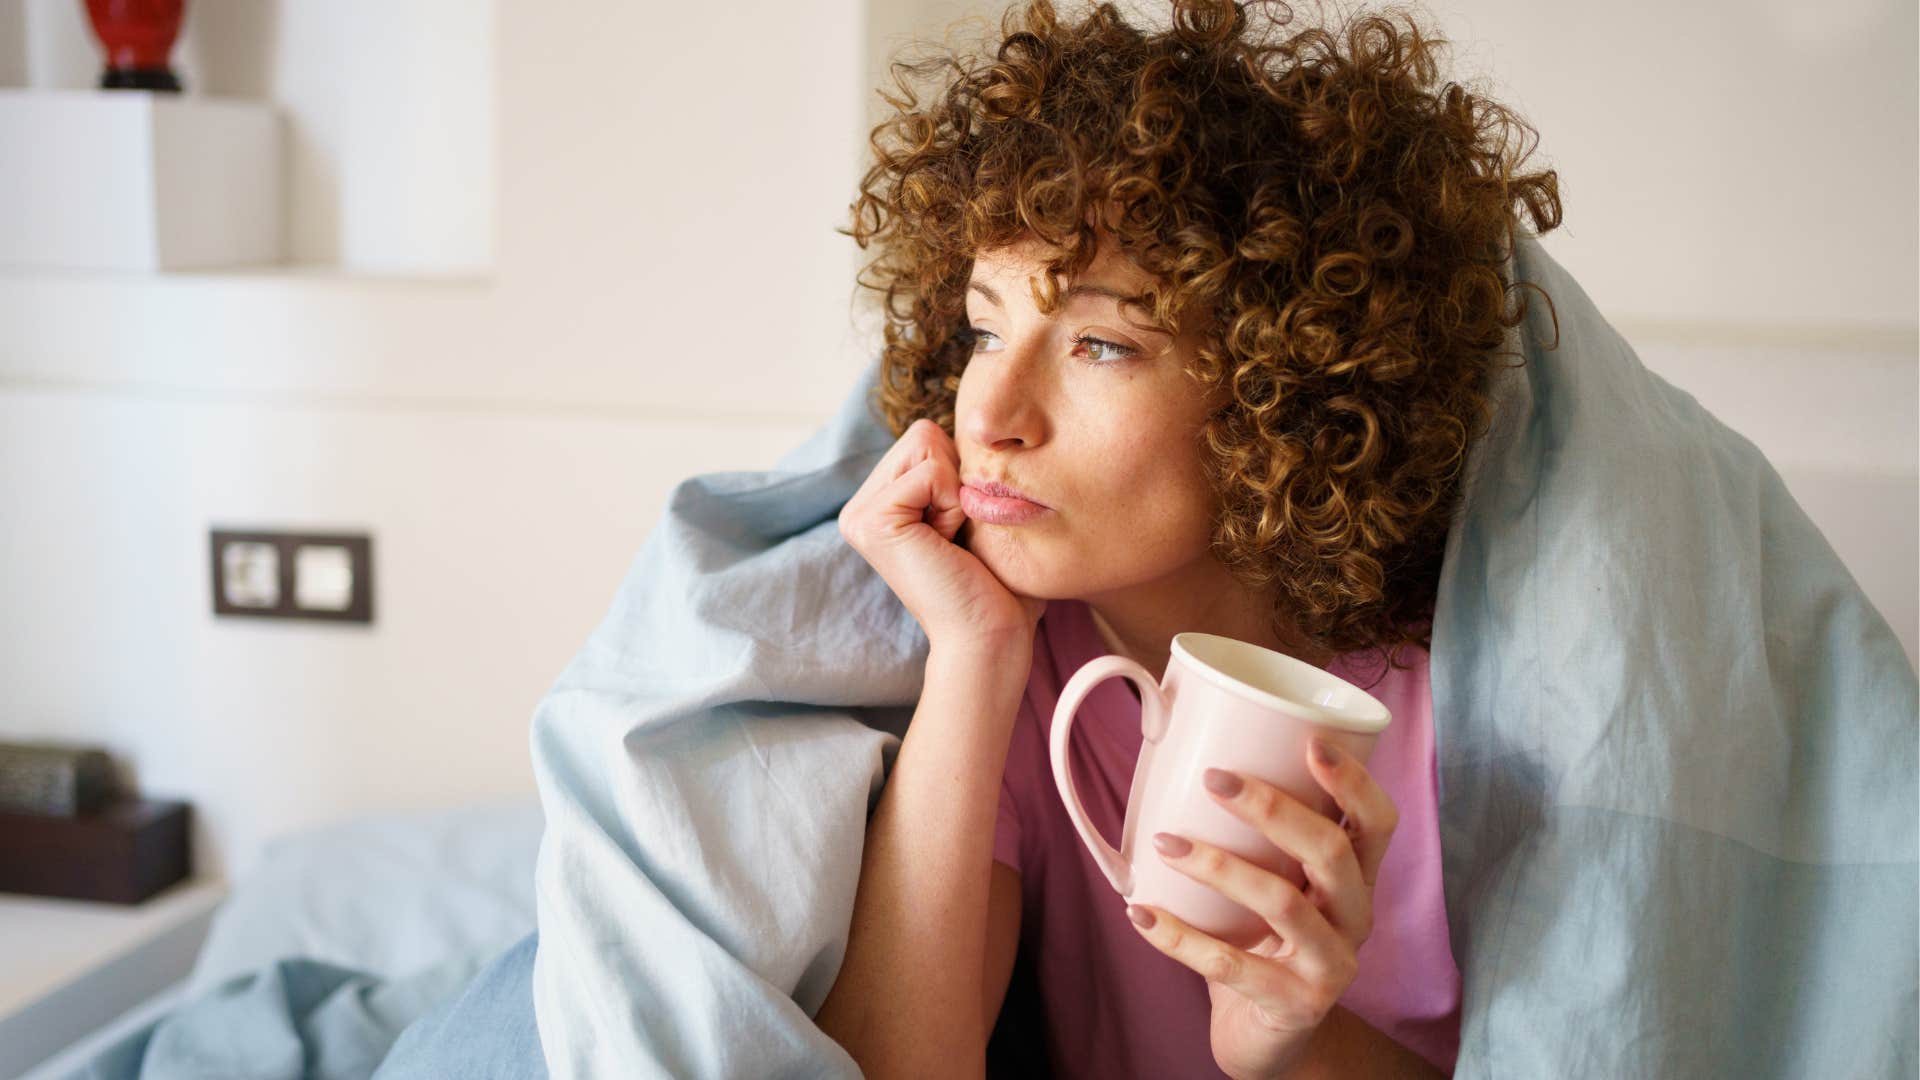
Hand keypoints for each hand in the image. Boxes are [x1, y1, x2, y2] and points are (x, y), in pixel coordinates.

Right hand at [837, 418, 1045, 653]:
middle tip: (956, 534)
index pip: (927, 436)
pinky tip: (946, 544)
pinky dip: (951, 503)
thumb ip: (958, 468)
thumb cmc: (996, 583)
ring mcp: (859, 514)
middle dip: (955, 478)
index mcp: (880, 503)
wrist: (989, 635)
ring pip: (925, 443)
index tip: (960, 529)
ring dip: (954, 491)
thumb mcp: (972, 511)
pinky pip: (929, 471)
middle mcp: (859, 507)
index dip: (960, 475)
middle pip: (923, 433)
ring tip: (950, 539)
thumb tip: (976, 422)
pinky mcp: (871, 521)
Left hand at [1125, 737, 1400, 1079]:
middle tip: (1214, 779)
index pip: (1377, 822)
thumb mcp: (1274, 883)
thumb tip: (1176, 747)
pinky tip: (1140, 914)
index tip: (1309, 740)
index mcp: (1357, 878)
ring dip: (1218, 865)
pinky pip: (1232, 967)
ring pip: (1282, 903)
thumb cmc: (1262, 940)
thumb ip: (1253, 833)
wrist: (1268, 1038)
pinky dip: (1180, 937)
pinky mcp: (1295, 1006)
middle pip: (1330, 851)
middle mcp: (1356, 918)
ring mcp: (1331, 966)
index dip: (1353, 780)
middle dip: (1272, 808)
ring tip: (1164, 842)